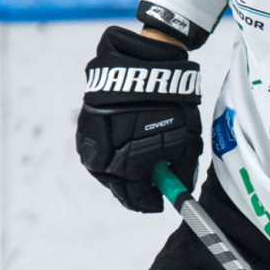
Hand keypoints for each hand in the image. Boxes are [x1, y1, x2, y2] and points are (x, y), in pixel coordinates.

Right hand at [75, 26, 202, 212]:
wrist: (141, 67)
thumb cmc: (169, 105)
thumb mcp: (185, 141)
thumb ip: (180, 170)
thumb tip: (179, 188)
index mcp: (126, 168)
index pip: (136, 198)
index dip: (150, 202)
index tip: (161, 202)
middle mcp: (102, 161)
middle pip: (119, 186)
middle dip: (136, 188)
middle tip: (152, 184)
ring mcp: (90, 145)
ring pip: (106, 170)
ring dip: (123, 171)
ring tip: (140, 164)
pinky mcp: (84, 129)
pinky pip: (99, 152)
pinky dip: (113, 154)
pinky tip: (126, 148)